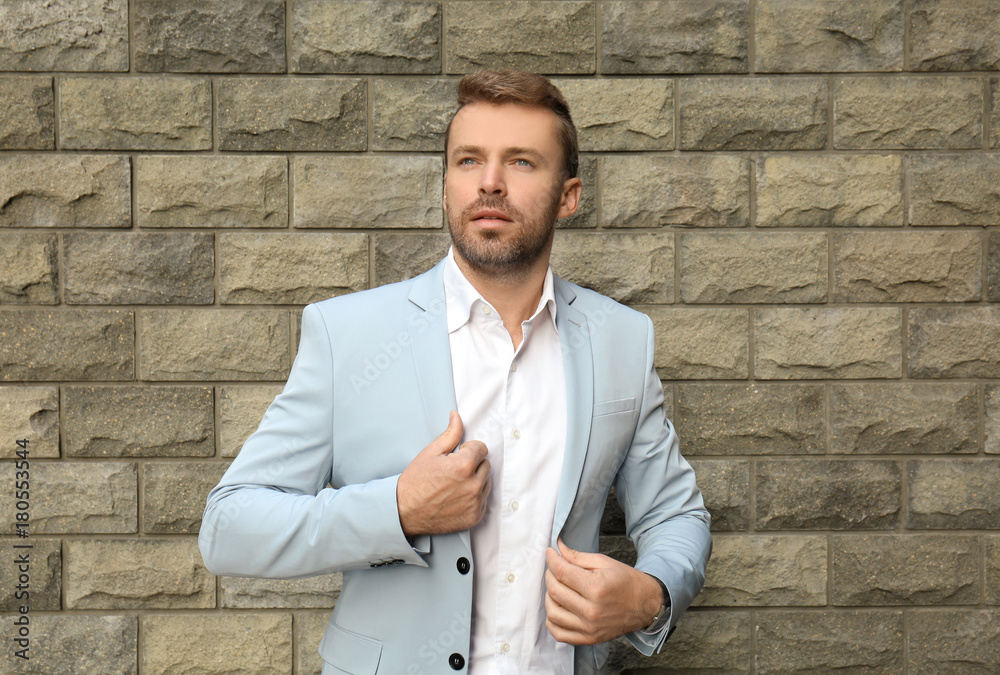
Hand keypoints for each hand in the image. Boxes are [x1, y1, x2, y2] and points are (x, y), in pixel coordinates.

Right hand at [396, 411, 490, 536]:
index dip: (468, 449)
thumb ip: (450, 434)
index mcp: (464, 465)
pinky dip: (474, 497)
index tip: (457, 456)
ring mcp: (475, 502)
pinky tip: (457, 497)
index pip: (481, 448)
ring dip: (475, 480)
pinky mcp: (475, 516)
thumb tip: (456, 417)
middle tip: (454, 471)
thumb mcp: (430, 452)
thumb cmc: (415, 482)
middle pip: (486, 465)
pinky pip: (483, 500)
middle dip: (473, 464)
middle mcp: (473, 485)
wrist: (404, 512)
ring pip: (486, 482)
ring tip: (455, 484)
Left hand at [544, 538, 662, 644]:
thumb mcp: (604, 562)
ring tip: (557, 587)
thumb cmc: (627, 581)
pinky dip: (552, 620)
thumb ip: (578, 557)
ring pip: (553, 613)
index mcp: (597, 588)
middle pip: (555, 592)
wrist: (646, 605)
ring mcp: (589, 628)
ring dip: (549, 597)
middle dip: (550, 575)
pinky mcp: (589, 639)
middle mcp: (591, 611)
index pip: (562, 572)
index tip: (549, 553)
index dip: (551, 560)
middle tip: (554, 568)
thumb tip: (558, 549)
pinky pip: (559, 633)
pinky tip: (558, 607)